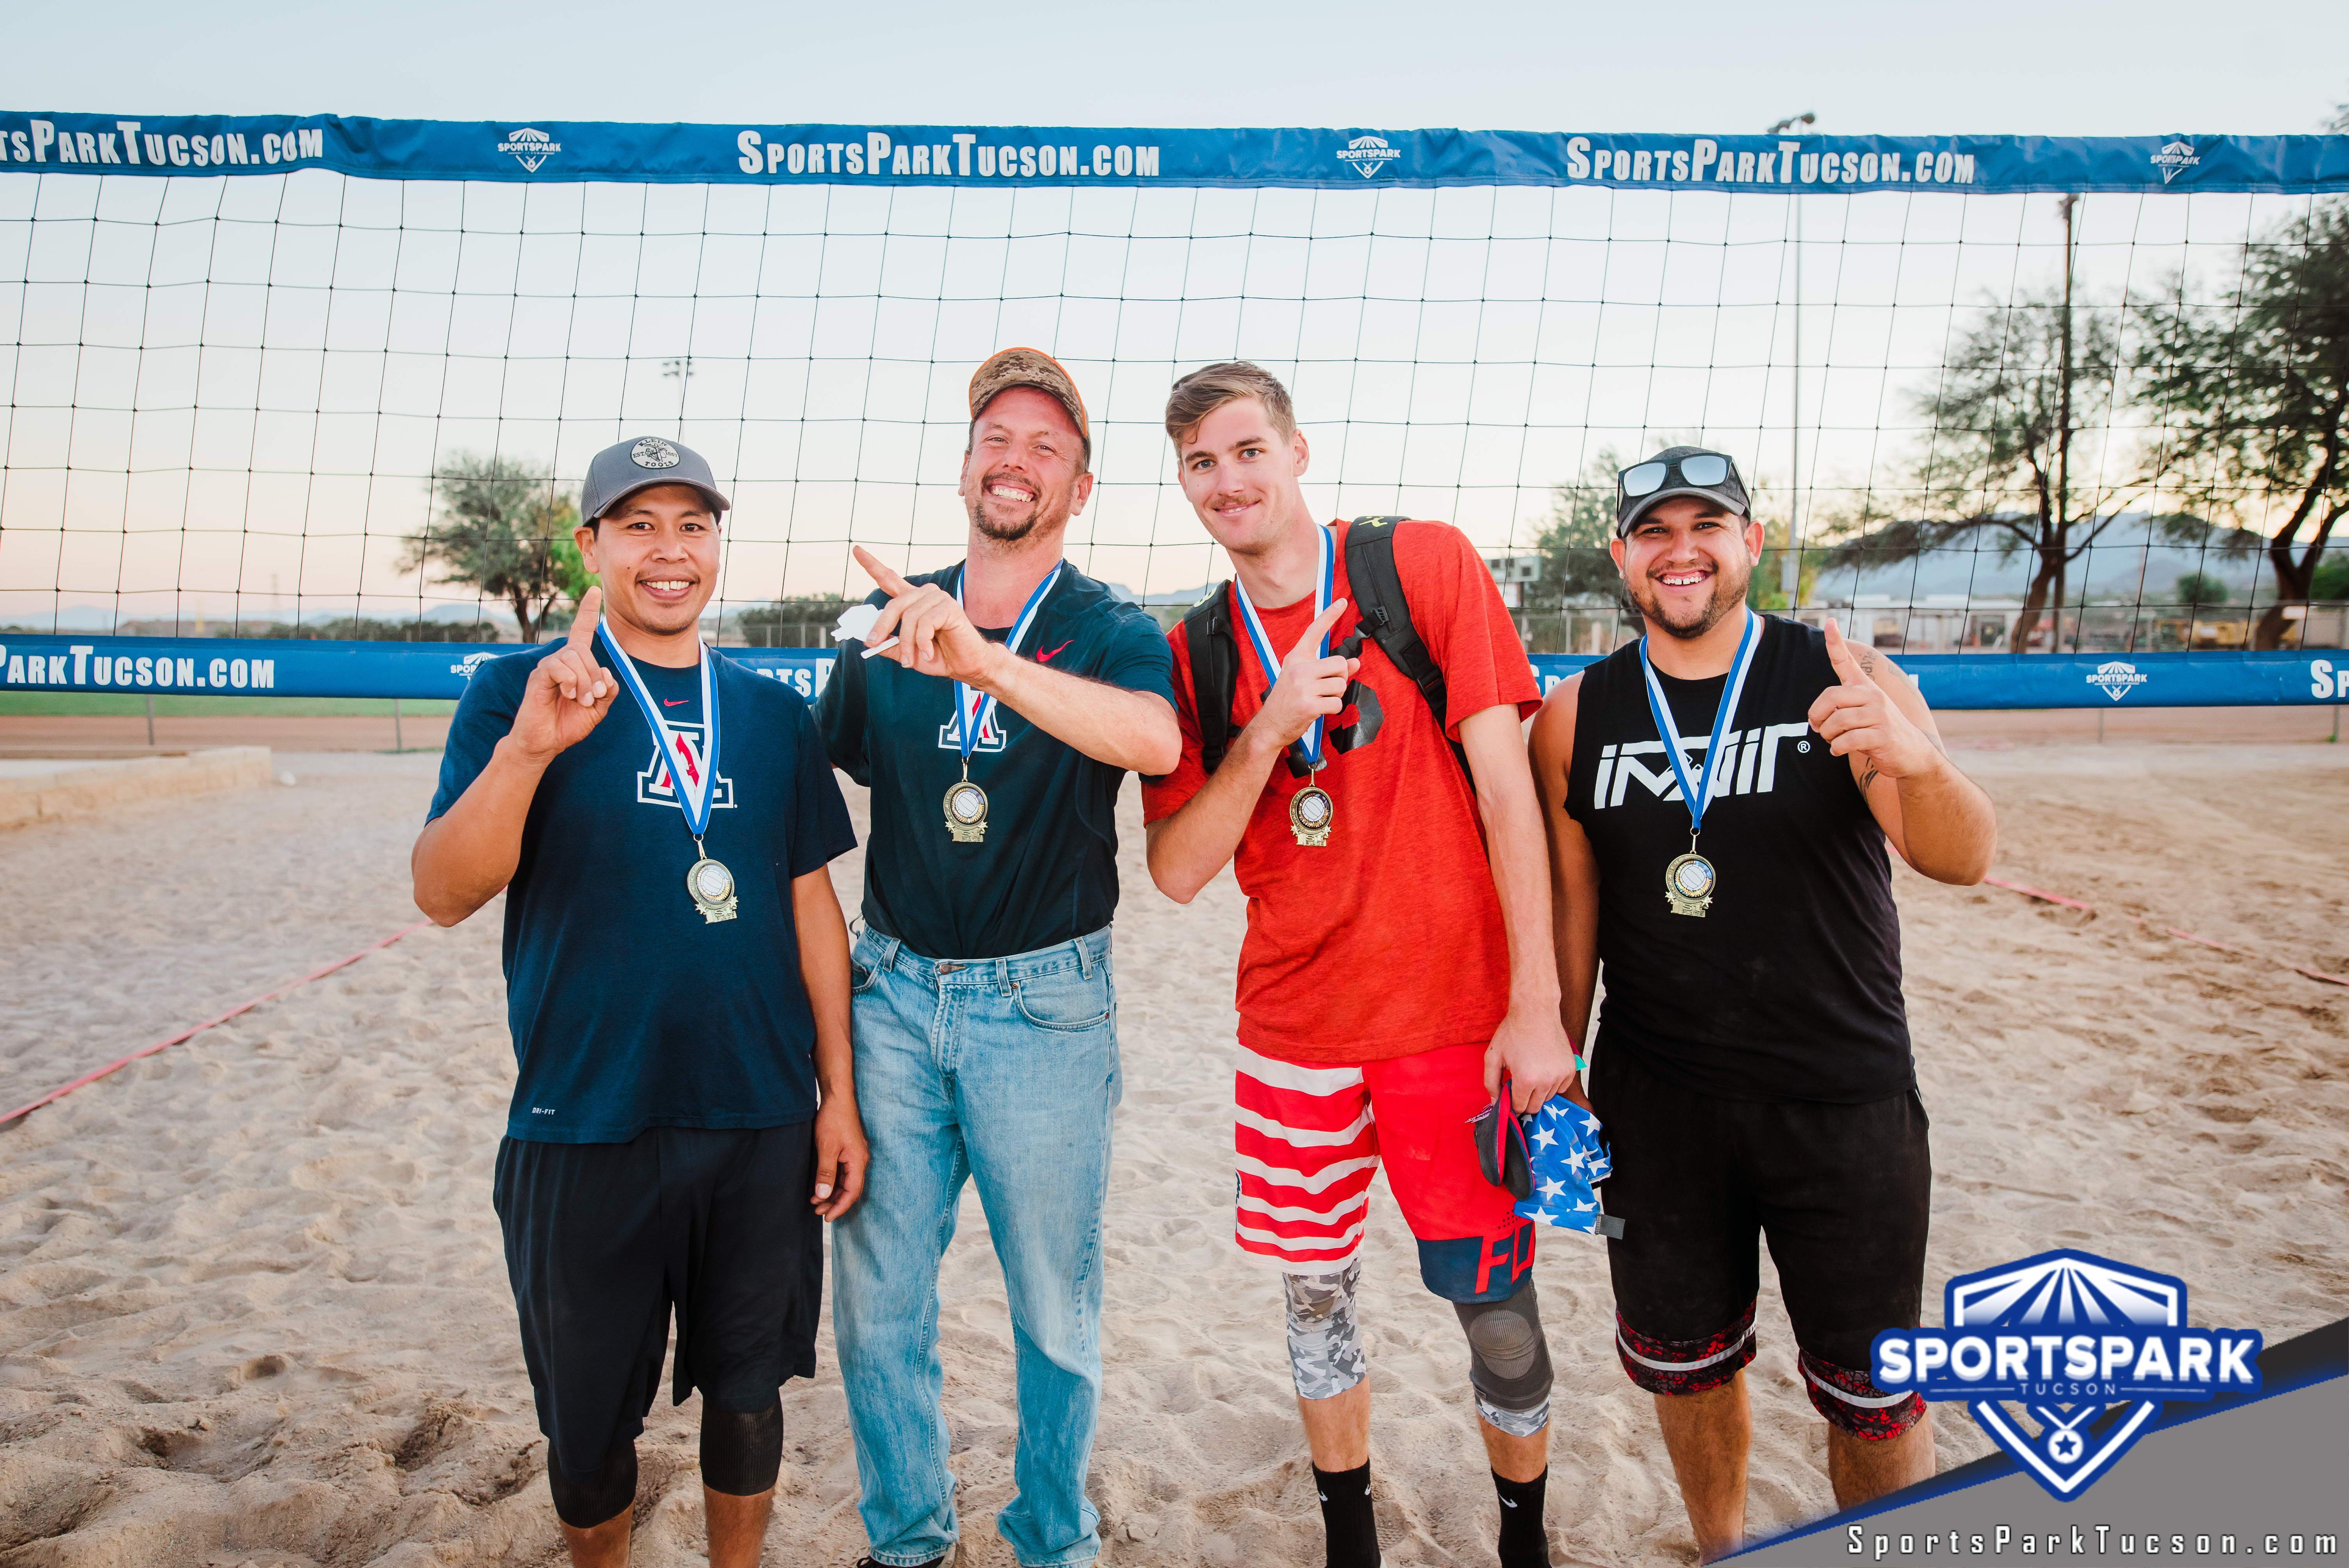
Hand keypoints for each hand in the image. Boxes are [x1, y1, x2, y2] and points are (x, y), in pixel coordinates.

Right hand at [507, 587, 615, 764]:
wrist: (546, 742)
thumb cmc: (569, 723)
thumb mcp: (598, 708)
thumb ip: (608, 690)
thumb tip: (607, 673)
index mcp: (576, 665)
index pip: (581, 631)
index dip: (587, 611)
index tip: (593, 590)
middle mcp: (560, 661)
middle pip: (584, 650)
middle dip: (595, 674)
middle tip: (595, 696)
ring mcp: (548, 667)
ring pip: (573, 657)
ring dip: (584, 681)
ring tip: (581, 700)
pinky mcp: (538, 677)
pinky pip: (558, 667)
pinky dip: (569, 681)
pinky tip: (567, 694)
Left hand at [809, 1092, 868, 1221]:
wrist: (837, 1097)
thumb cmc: (833, 1119)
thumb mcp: (826, 1147)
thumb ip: (826, 1172)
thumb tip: (823, 1196)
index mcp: (858, 1161)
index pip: (852, 1192)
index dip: (840, 1207)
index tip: (827, 1217)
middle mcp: (859, 1160)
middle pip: (850, 1190)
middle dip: (834, 1203)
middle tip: (817, 1212)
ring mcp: (854, 1156)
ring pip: (846, 1182)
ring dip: (832, 1194)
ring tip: (815, 1202)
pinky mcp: (848, 1151)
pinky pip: (842, 1173)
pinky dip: (832, 1183)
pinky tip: (819, 1187)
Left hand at [852, 545, 1001, 685]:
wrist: (966, 665)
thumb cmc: (938, 657)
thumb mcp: (907, 653)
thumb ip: (889, 645)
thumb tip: (867, 642)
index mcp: (913, 602)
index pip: (889, 579)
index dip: (872, 565)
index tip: (856, 550)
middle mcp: (924, 595)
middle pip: (894, 604)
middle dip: (881, 626)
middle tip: (873, 645)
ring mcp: (938, 598)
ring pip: (909, 617)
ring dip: (907, 643)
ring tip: (910, 661)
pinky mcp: (949, 607)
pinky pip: (926, 623)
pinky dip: (922, 642)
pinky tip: (927, 653)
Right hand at [1247, 598, 1359, 751]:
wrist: (1270, 725)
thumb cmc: (1288, 700)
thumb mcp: (1304, 679)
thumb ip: (1329, 669)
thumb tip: (1356, 662)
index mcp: (1296, 658)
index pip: (1314, 631)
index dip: (1329, 615)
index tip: (1342, 601)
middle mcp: (1299, 668)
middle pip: (1340, 663)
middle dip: (1340, 677)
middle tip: (1325, 688)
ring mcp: (1303, 686)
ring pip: (1341, 684)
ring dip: (1336, 695)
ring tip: (1319, 699)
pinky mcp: (1309, 705)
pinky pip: (1337, 703)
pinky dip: (1333, 709)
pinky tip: (1318, 710)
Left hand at [1484, 1000, 1585, 1114]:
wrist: (1535, 1011)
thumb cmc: (1512, 1032)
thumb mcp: (1492, 1057)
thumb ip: (1491, 1083)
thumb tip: (1495, 1103)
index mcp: (1525, 1080)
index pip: (1519, 1107)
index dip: (1512, 1103)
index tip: (1510, 1094)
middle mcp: (1546, 1081)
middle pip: (1535, 1106)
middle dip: (1525, 1100)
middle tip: (1519, 1084)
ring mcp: (1561, 1075)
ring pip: (1548, 1097)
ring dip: (1539, 1091)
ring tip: (1531, 1071)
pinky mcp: (1571, 1069)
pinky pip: (1562, 1087)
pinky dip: (1552, 1083)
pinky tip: (1544, 1068)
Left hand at [1808, 619, 1943, 786]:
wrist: (1911, 753)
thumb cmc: (1878, 731)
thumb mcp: (1861, 713)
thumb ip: (1840, 709)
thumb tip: (1813, 719)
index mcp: (1864, 687)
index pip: (1846, 661)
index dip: (1835, 642)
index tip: (1830, 621)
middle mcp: (1873, 695)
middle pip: (1830, 696)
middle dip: (1816, 716)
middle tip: (1817, 728)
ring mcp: (1880, 714)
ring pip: (1837, 720)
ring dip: (1828, 735)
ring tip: (1833, 741)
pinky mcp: (1883, 734)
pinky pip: (1847, 739)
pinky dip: (1837, 748)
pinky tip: (1839, 750)